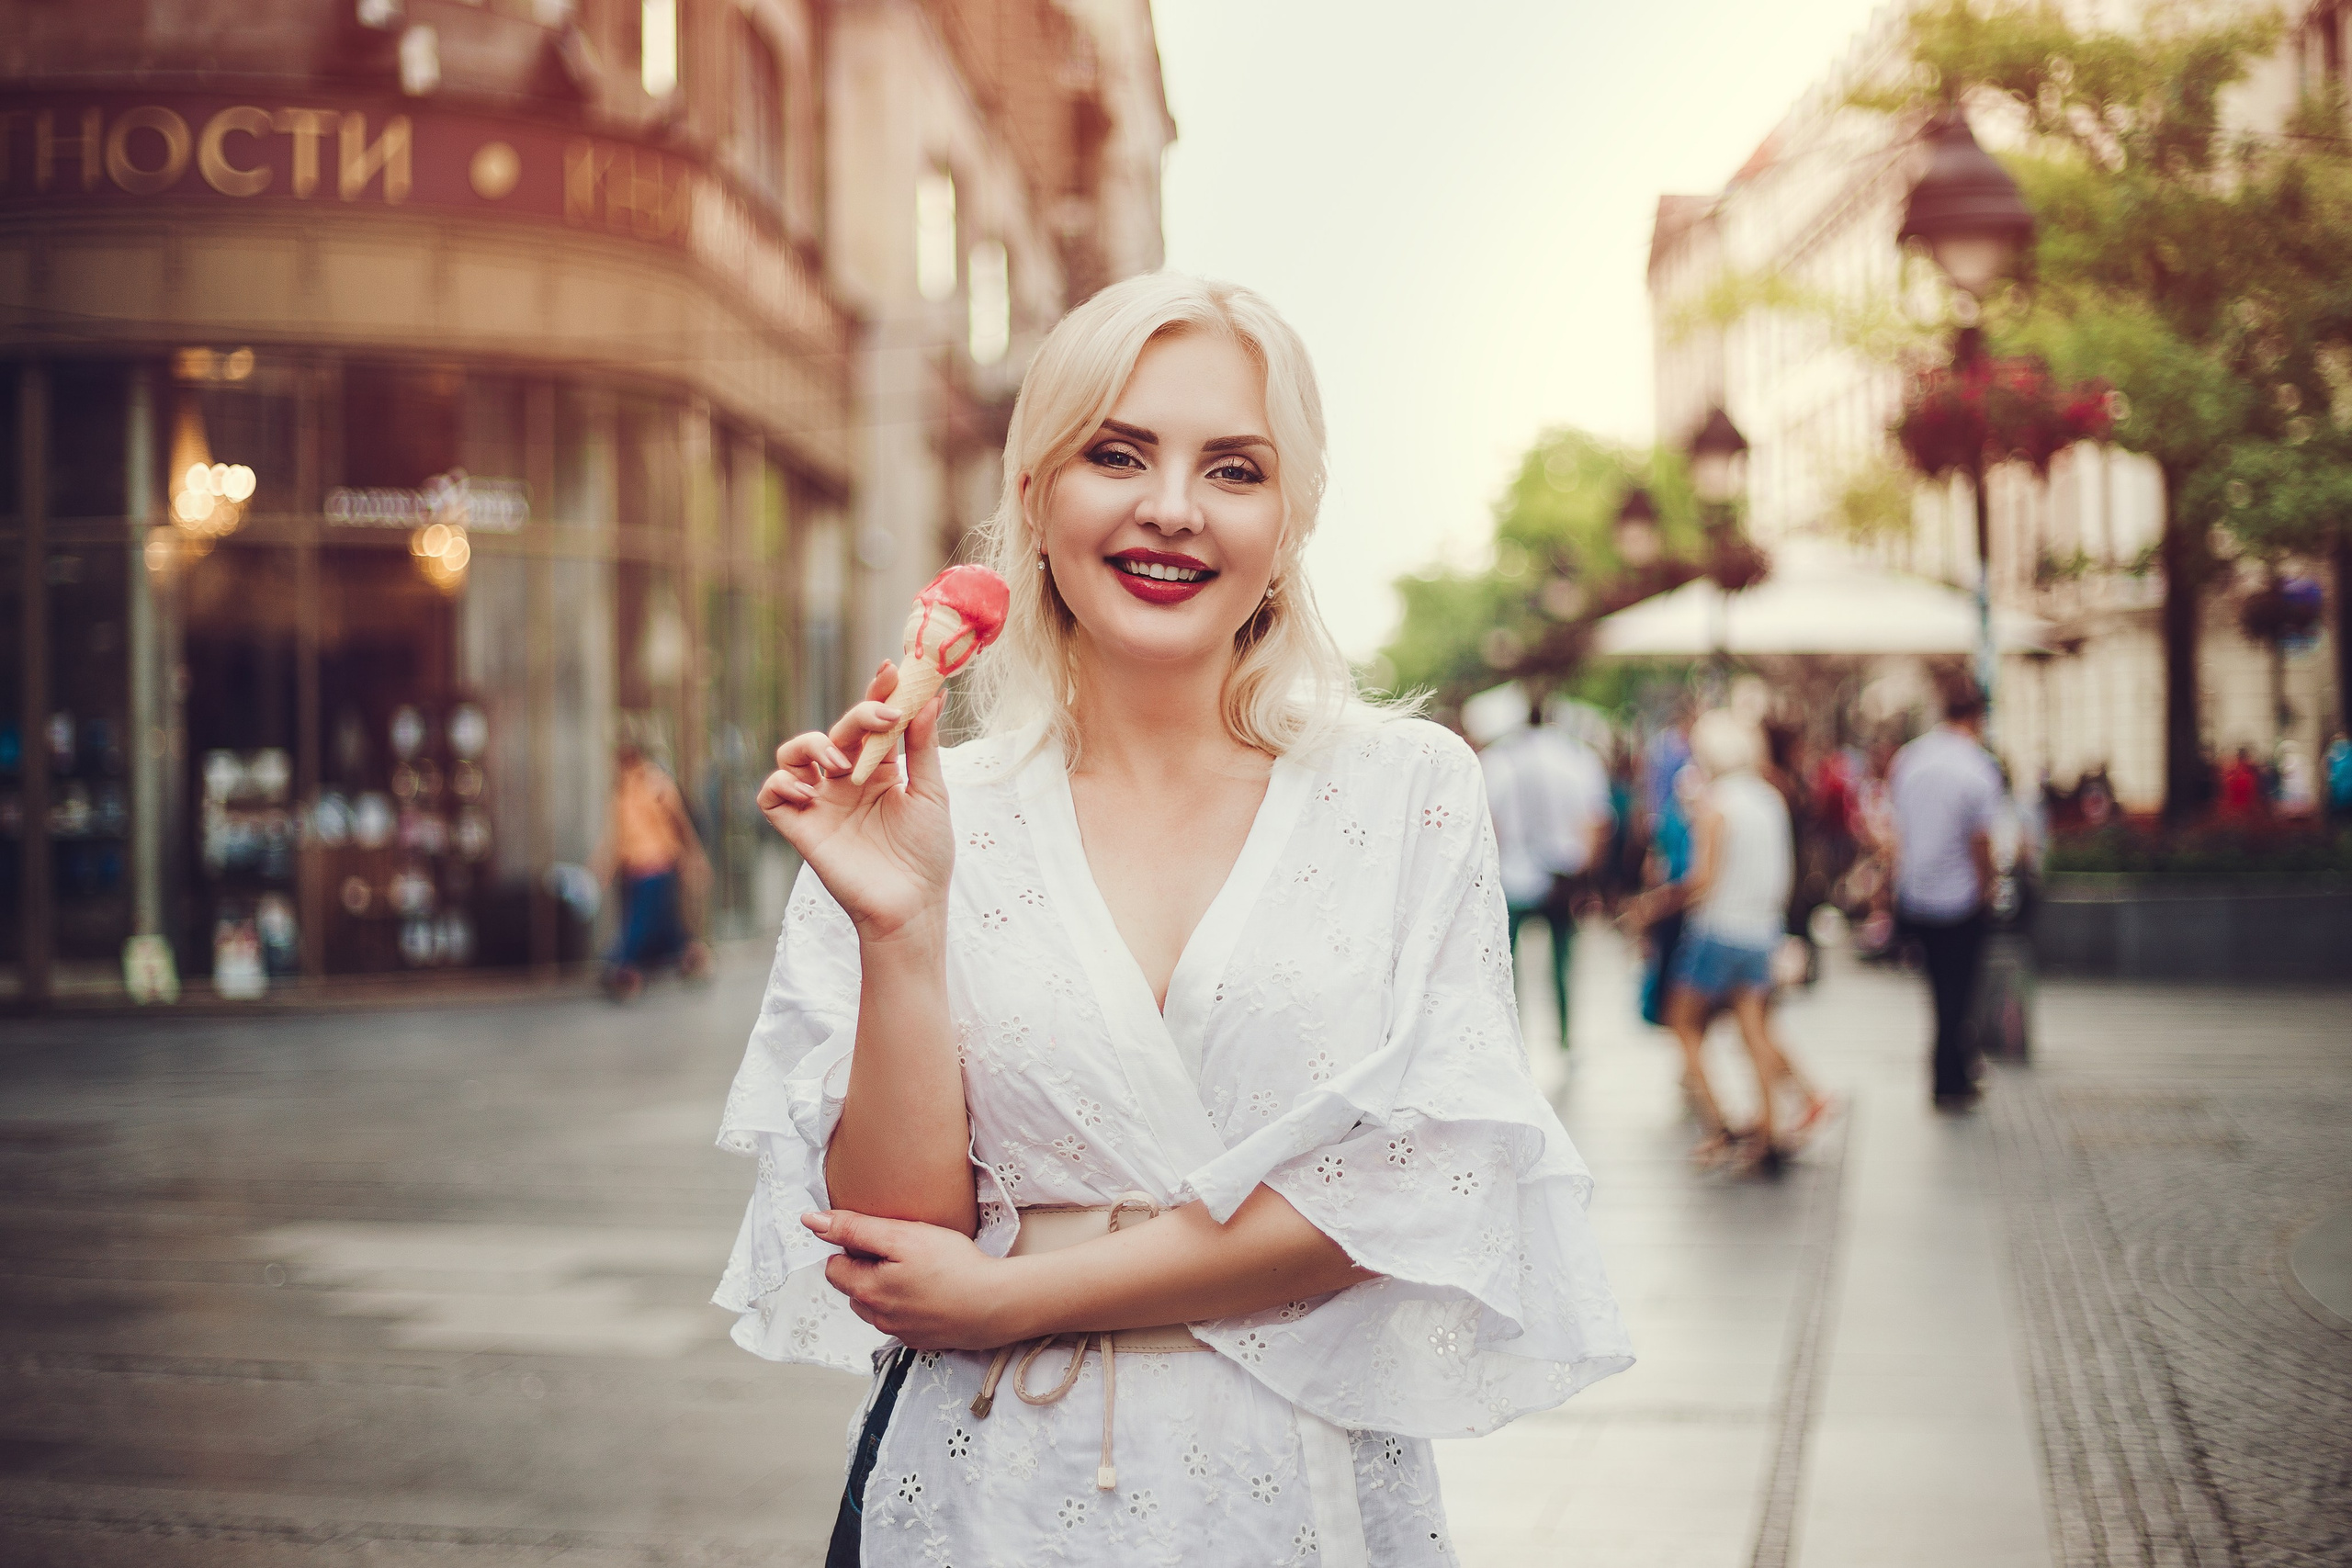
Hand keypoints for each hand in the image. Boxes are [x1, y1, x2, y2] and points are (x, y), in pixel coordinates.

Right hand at [757, 662, 954, 942]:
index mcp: (879, 770)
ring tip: (841, 766)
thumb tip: (931, 697)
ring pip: (793, 753)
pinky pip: (771, 794)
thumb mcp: (931, 794)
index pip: (870, 723)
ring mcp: (820, 803)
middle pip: (835, 730)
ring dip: (812, 745)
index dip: (876, 694)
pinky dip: (781, 782)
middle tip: (881, 720)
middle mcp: (846, 781)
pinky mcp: (799, 827)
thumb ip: (924, 746)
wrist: (910, 907)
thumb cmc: (926, 855)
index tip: (891, 671)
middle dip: (856, 716)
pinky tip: (809, 791)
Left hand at [806, 1209, 1018, 1350]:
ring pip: (877, 1304)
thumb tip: (811, 1222)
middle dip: (869, 1267)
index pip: (834, 1266)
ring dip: (888, 1287)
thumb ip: (855, 1228)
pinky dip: (909, 1304)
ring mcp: (899, 1333)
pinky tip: (933, 1291)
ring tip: (921, 1270)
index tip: (883, 1237)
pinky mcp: (921, 1340)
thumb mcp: (902, 1235)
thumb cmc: (952, 1266)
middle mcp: (876, 1318)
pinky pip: (901, 1318)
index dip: (854, 1246)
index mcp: (865, 1291)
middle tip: (905, 1250)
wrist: (997, 1305)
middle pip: (854, 1286)